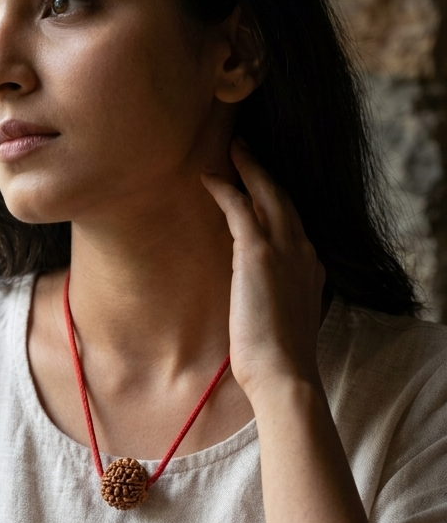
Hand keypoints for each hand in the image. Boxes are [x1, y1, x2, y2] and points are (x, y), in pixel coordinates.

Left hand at [201, 140, 324, 407]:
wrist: (284, 374)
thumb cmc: (280, 360)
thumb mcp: (285, 321)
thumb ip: (279, 300)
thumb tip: (262, 300)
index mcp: (311, 269)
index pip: (295, 224)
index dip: (278, 201)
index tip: (264, 186)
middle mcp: (304, 252)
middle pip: (285, 199)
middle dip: (266, 172)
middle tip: (247, 149)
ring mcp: (285, 250)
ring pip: (268, 195)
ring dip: (249, 168)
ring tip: (234, 148)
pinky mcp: (259, 254)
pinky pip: (242, 208)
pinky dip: (226, 189)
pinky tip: (210, 178)